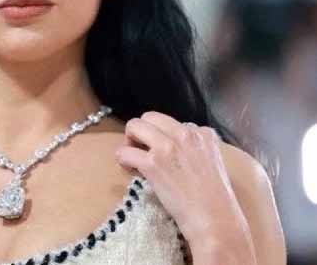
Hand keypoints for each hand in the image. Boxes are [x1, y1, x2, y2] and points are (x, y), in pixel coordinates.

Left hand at [114, 112, 254, 260]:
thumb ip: (195, 148)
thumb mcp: (212, 162)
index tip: (163, 154)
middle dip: (142, 132)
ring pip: (134, 126)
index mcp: (202, 133)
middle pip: (150, 117)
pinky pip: (124, 152)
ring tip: (135, 159)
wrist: (215, 220)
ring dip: (129, 142)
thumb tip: (172, 148)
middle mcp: (185, 134)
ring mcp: (167, 147)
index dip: (163, 137)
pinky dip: (122, 160)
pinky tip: (131, 171)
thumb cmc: (215, 200)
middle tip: (142, 151)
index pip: (171, 123)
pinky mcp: (153, 163)